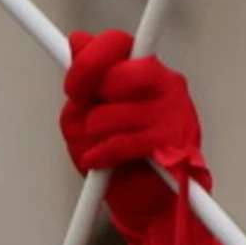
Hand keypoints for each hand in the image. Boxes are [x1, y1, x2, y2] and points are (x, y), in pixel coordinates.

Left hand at [60, 29, 205, 233]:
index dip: (86, 64)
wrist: (148, 203)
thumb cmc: (118, 158)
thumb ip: (85, 81)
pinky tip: (98, 162)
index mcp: (146, 69)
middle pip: (112, 77)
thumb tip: (76, 41)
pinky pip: (121, 143)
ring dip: (94, 136)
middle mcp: (165, 83)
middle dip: (90, 106)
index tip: (73, 89)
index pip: (116, 44)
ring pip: (110, 114)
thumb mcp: (90, 115)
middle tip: (91, 125)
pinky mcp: (172, 143)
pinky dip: (101, 156)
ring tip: (100, 147)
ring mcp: (172, 112)